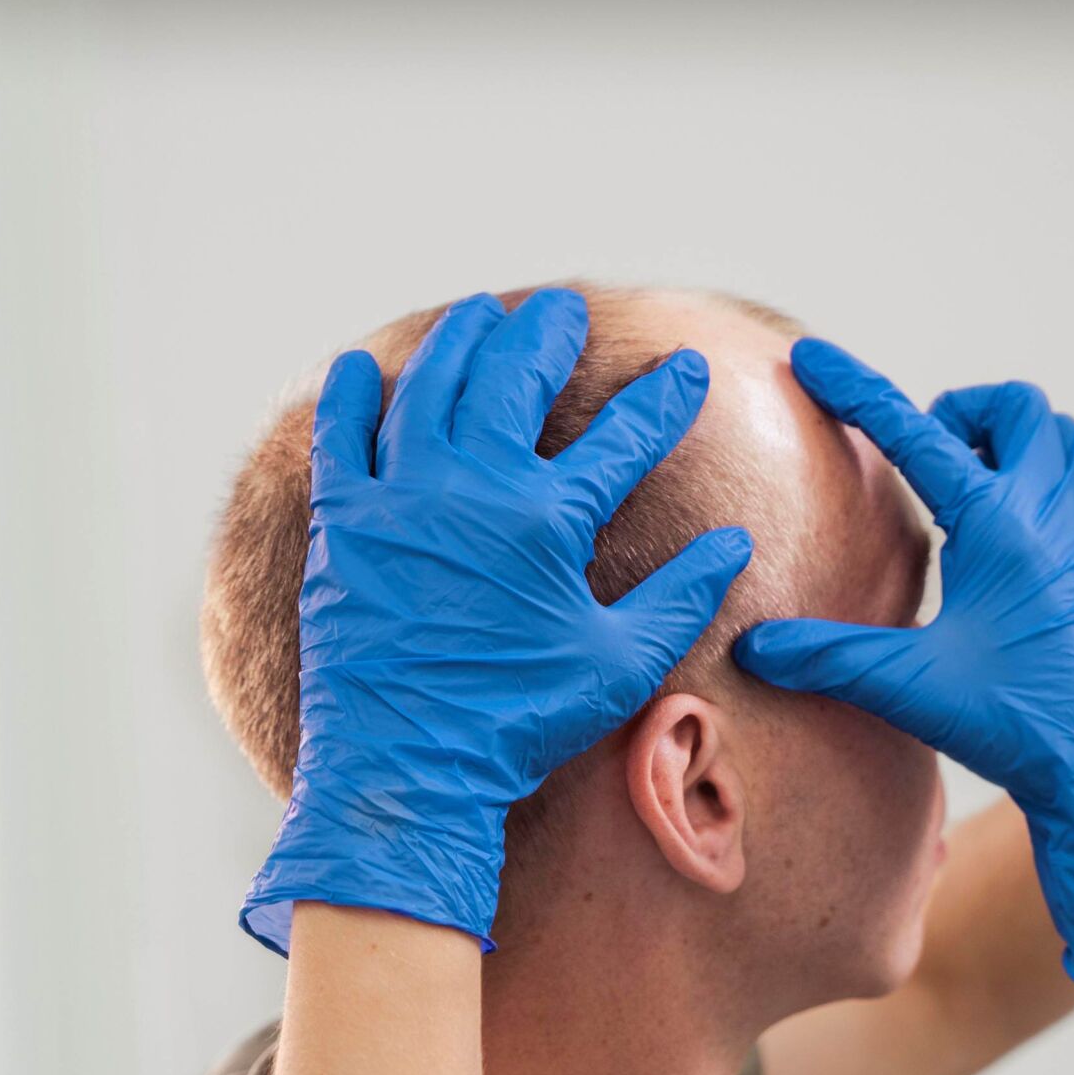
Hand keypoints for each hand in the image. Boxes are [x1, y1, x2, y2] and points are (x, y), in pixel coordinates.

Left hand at [241, 289, 753, 953]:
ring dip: (460, 342)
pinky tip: (358, 369)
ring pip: (429, 387)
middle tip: (564, 308)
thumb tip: (733, 545)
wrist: (408, 766)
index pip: (623, 436)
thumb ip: (681, 597)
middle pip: (513, 379)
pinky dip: (348, 397)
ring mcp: (399, 498)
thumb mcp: (622, 665)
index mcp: (545, 519)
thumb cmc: (522, 720)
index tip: (688, 368)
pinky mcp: (346, 525)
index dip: (664, 398)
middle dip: (547, 334)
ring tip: (481, 313)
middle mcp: (470, 487)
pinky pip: (340, 439)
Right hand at [734, 339, 1073, 984]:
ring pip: (1057, 442)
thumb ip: (829, 658)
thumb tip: (753, 647)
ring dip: (1007, 441)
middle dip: (965, 410)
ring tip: (960, 489)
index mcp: (1000, 526)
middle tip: (927, 455)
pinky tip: (997, 539)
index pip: (917, 434)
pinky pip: (1071, 491)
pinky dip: (1033, 485)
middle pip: (1019, 408)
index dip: (857, 391)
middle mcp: (1049, 518)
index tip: (813, 358)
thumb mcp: (910, 687)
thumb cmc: (1017, 722)